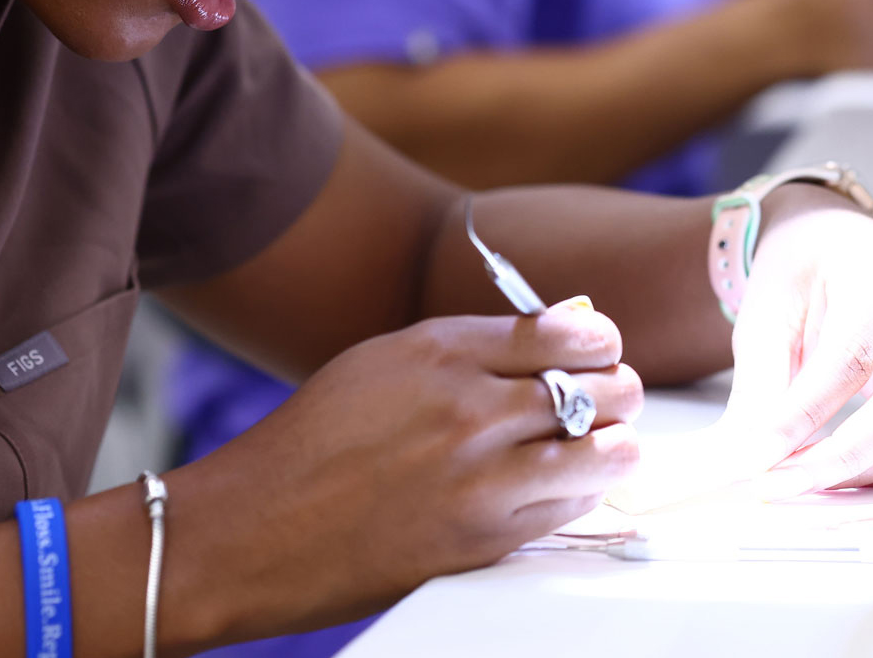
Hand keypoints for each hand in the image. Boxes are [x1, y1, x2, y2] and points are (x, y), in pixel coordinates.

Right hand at [177, 310, 642, 639]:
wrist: (253, 529)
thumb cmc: (315, 441)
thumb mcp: (386, 361)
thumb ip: (471, 348)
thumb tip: (555, 337)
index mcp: (441, 351)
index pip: (566, 332)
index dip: (600, 341)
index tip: (603, 348)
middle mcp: (469, 408)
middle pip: (600, 388)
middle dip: (619, 391)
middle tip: (614, 397)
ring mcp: (480, 478)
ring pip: (606, 452)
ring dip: (618, 445)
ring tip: (609, 444)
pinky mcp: (483, 539)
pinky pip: (571, 508)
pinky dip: (586, 494)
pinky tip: (573, 484)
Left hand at [719, 187, 872, 497]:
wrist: (830, 240)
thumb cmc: (797, 267)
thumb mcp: (765, 309)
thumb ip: (761, 383)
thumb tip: (747, 459)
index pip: (849, 356)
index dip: (806, 415)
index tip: (760, 459)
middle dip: (845, 456)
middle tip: (782, 484)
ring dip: (862, 470)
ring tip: (796, 483)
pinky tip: (829, 475)